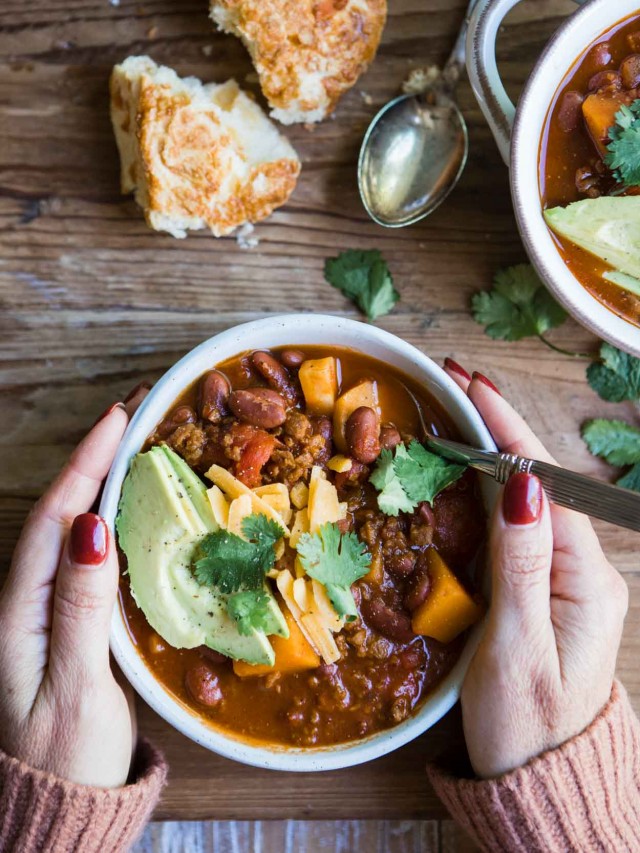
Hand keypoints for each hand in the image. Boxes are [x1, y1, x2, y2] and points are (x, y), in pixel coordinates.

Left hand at [0, 384, 148, 787]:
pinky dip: (110, 520)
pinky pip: (88, 557)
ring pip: (74, 530)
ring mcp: (47, 612)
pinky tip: (132, 511)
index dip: (86, 462)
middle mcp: (27, 601)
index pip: (55, 515)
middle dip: (93, 457)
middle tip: (135, 415)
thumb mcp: (75, 683)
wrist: (59, 808)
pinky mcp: (68, 624)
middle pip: (60, 511)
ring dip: (102, 482)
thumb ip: (80, 606)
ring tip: (136, 447)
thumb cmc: (66, 756)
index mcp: (20, 609)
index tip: (119, 416)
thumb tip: (91, 527)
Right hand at [444, 362, 628, 778]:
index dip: (505, 428)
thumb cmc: (527, 724)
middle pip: (537, 482)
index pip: (542, 481)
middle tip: (453, 386)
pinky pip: (513, 529)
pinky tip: (462, 477)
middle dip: (496, 429)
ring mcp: (561, 580)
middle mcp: (579, 569)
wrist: (541, 782)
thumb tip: (524, 483)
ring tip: (453, 417)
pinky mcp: (541, 593)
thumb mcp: (519, 645)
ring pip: (523, 501)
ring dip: (489, 455)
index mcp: (583, 575)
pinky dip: (484, 494)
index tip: (470, 384)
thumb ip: (522, 562)